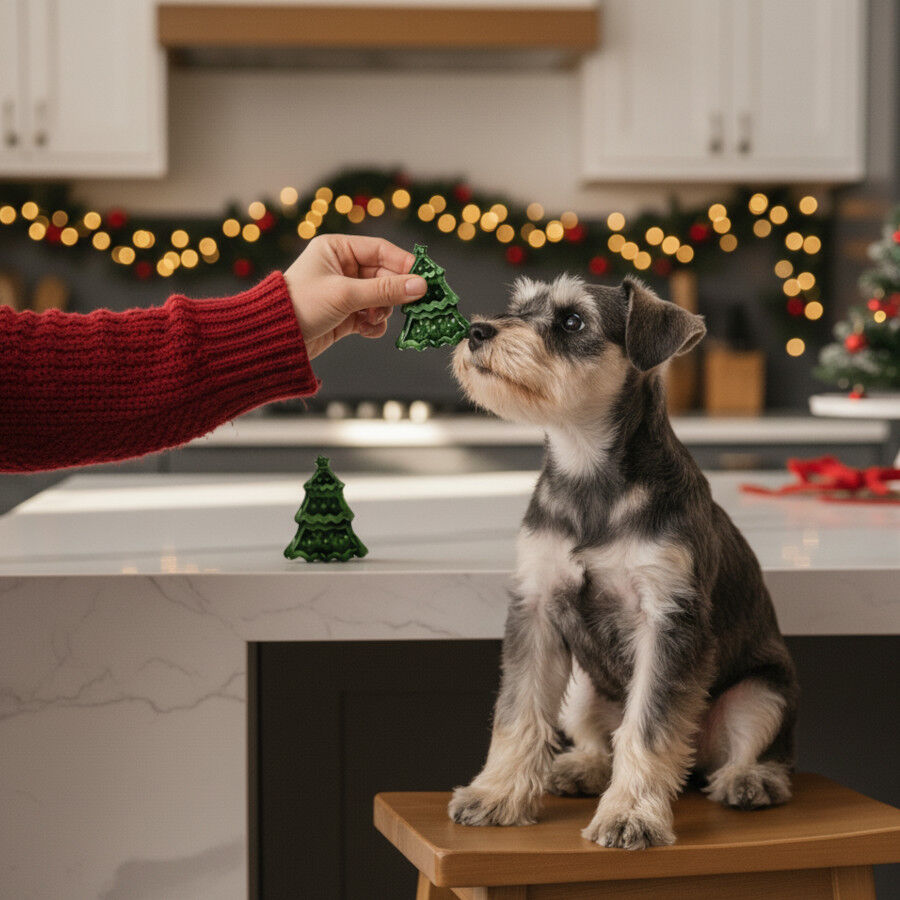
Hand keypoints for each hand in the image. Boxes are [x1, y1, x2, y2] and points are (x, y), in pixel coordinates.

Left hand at [283, 234, 426, 358]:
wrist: (275, 340)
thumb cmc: (303, 305)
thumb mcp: (346, 294)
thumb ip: (386, 290)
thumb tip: (421, 286)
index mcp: (337, 249)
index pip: (381, 250)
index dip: (405, 264)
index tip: (426, 278)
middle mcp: (342, 268)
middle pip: (384, 276)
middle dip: (394, 293)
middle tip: (414, 305)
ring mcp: (344, 292)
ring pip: (380, 298)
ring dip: (383, 310)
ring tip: (372, 319)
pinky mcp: (345, 315)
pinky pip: (371, 316)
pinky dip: (373, 324)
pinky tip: (367, 330)